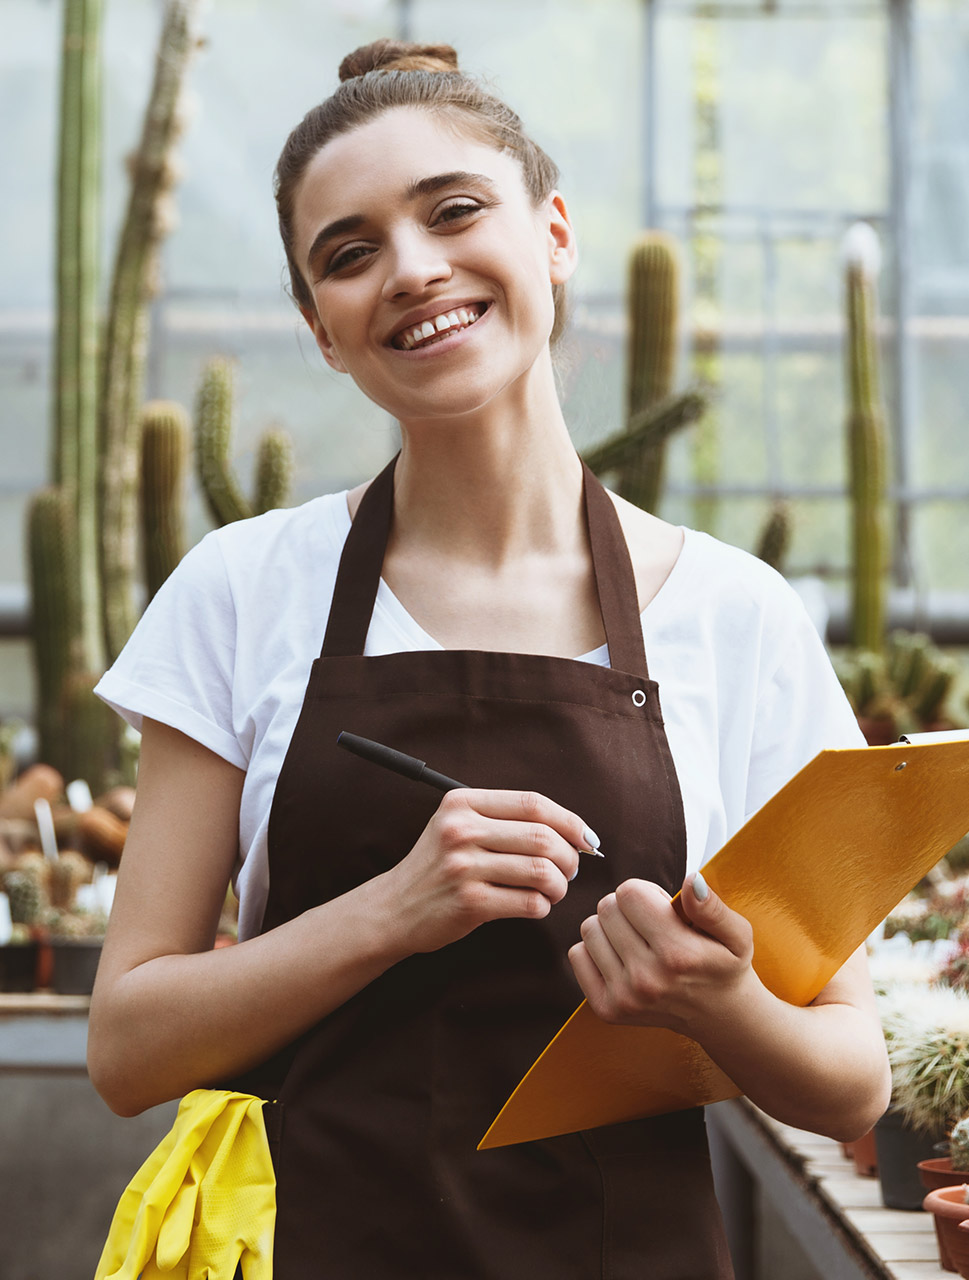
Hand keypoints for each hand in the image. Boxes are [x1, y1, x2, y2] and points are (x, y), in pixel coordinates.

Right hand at [383, 789, 595, 954]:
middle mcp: (461, 830)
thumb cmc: (437, 866)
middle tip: (570, 870)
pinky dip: (543, 906)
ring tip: (554, 890)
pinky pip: (529, 902)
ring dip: (559, 885)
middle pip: (542, 837)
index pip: (533, 803)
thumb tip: (572, 830)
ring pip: (541, 871)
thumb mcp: (457, 826)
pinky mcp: (469, 903)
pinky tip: (536, 905)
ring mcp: (463, 867)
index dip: (570, 821)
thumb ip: (503, 819)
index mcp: (462, 803)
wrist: (393, 908)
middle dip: (569, 857)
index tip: (587, 839)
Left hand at [567, 873, 754, 1032]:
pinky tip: (621, 957)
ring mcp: (624, 997)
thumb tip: (692, 879)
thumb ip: (712, 906)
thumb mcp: (736, 934)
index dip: (645, 892)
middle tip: (650, 924)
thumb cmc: (724, 967)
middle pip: (606, 908)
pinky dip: (594, 950)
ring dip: (609, 928)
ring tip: (637, 941)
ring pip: (589, 929)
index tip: (661, 908)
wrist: (719, 1016)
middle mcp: (647, 978)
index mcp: (678, 954)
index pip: (628, 893)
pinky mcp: (607, 1008)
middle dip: (626, 907)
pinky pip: (577, 956)